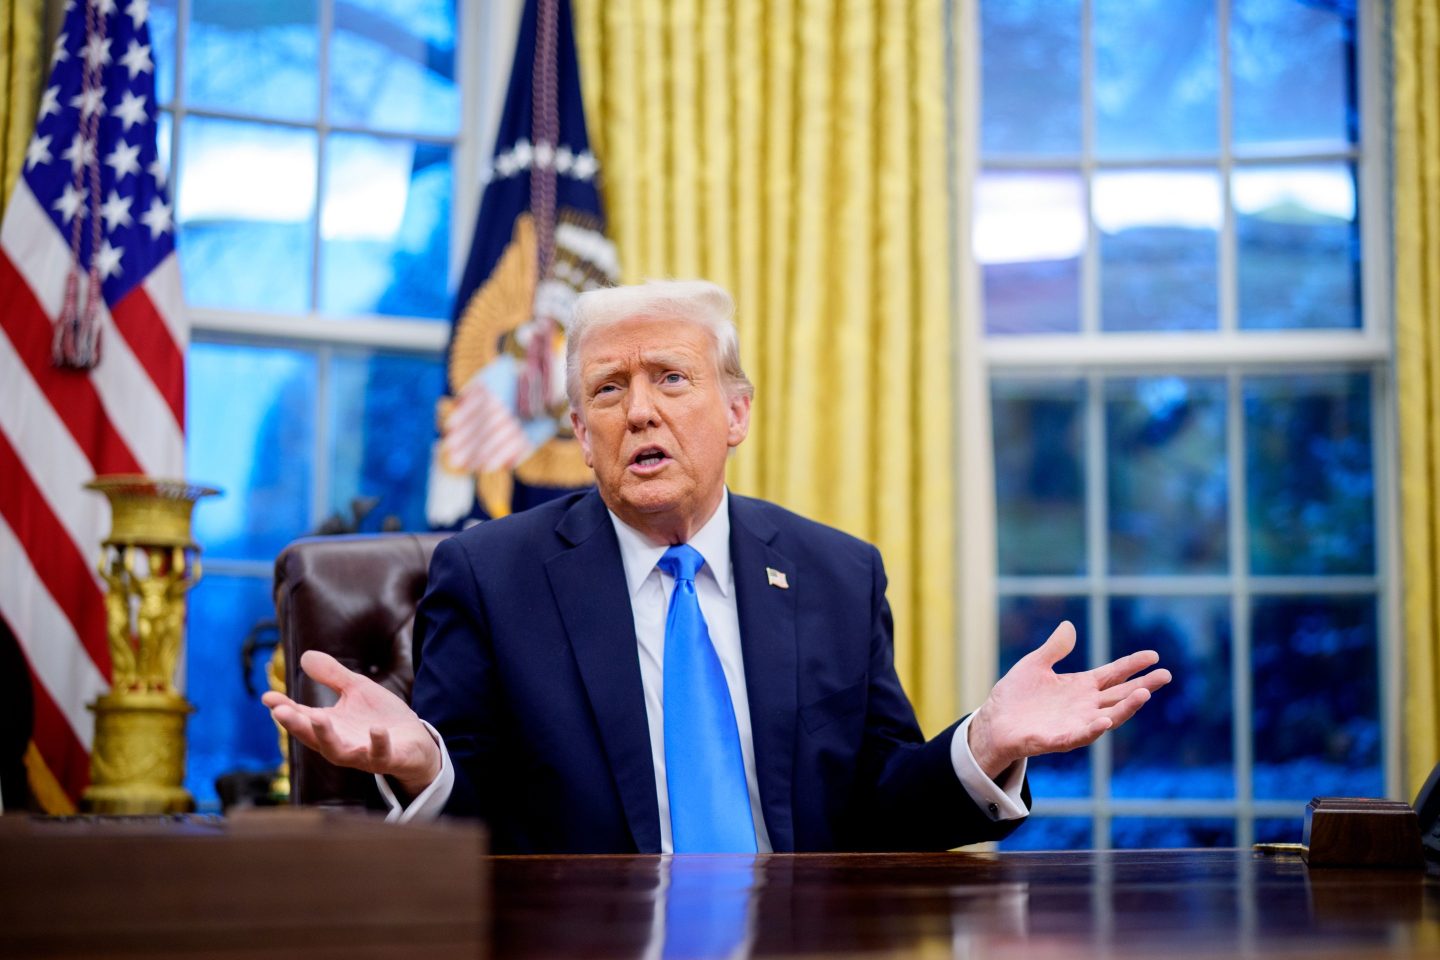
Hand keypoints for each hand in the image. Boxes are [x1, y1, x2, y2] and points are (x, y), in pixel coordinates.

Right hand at [262, 650, 441, 796]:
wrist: (416, 742)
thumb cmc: (380, 717)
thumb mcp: (357, 690)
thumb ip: (332, 676)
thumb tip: (305, 656)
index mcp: (331, 727)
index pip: (302, 718)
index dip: (284, 709)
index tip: (267, 697)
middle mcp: (341, 744)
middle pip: (313, 738)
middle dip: (296, 725)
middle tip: (280, 712)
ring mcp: (363, 755)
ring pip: (339, 752)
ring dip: (327, 737)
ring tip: (317, 717)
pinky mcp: (387, 759)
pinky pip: (380, 755)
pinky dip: (377, 743)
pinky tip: (376, 729)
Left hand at [967, 621, 1171, 779]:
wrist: (994, 722)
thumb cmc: (1015, 695)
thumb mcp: (1034, 665)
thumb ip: (1054, 649)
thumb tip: (1069, 626)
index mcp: (1080, 687)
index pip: (1113, 674)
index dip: (1132, 665)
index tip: (1153, 655)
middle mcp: (1084, 706)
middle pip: (1120, 695)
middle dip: (1143, 686)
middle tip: (1165, 675)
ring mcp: (1074, 724)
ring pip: (1108, 716)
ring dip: (1126, 708)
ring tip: (1144, 694)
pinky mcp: (1058, 739)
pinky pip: (1079, 736)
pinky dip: (1093, 729)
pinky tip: (1105, 721)